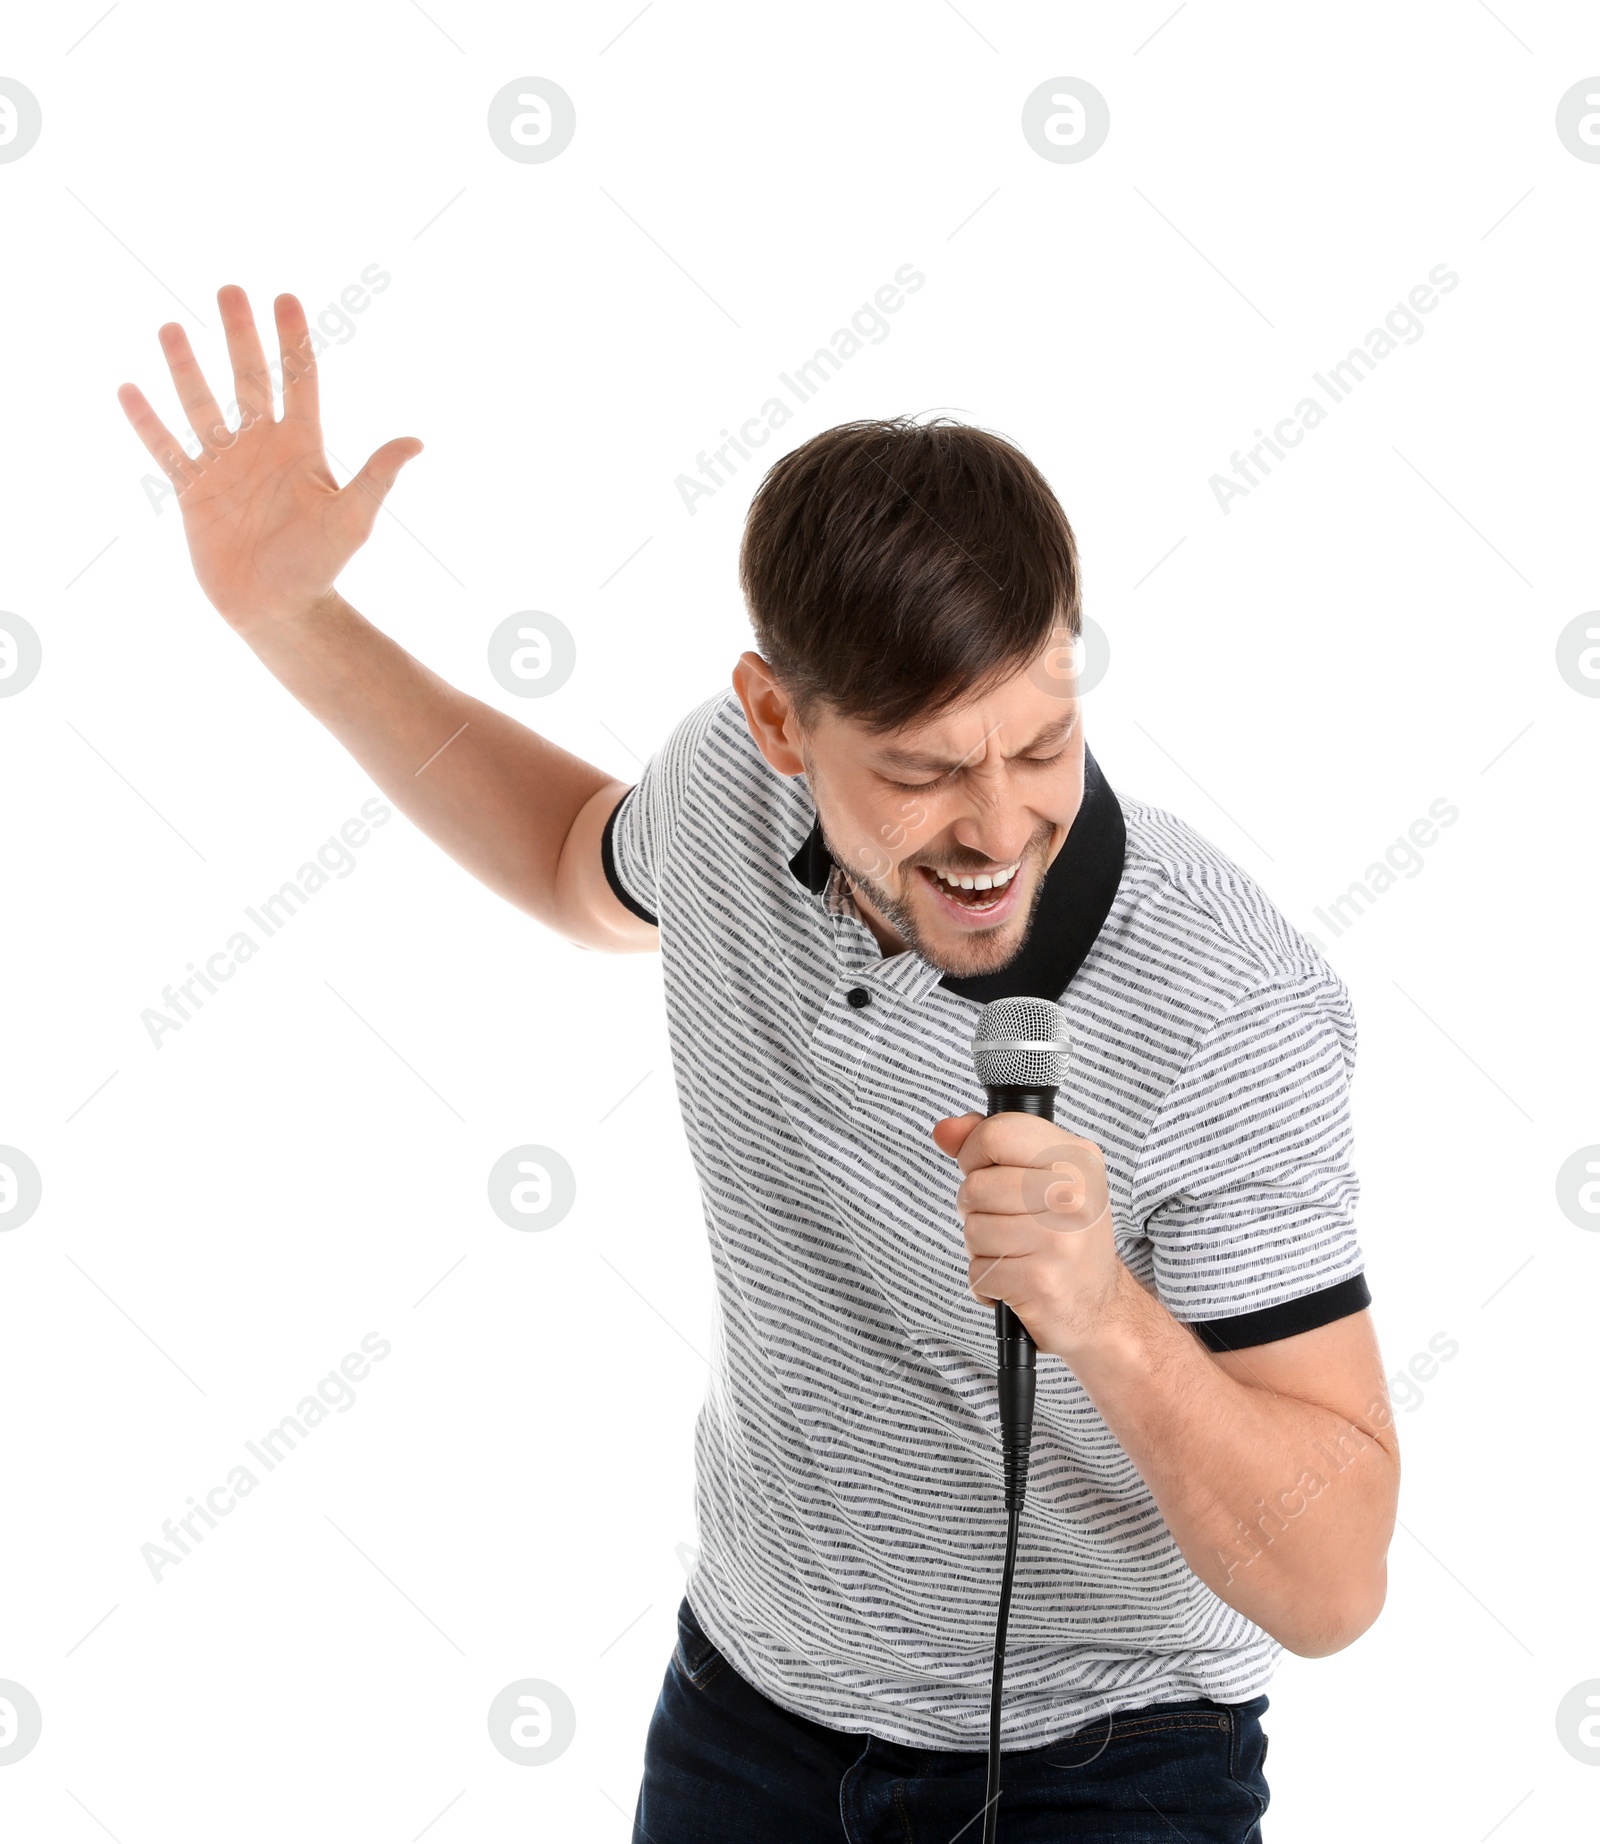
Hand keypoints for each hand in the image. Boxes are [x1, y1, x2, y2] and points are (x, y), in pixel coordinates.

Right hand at [117, 285, 421, 630]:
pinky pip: (166, 449)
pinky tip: (129, 388)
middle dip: (239, 336)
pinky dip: (147, 422)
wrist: (278, 608)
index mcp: (301, 447)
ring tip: (170, 327)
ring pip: (202, 405)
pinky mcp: (193, 491)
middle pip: (249, 379)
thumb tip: (417, 442)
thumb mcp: (353, 518)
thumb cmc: (320, 565)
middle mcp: (261, 448)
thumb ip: (377, 476)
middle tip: (228, 289)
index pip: (298, 381)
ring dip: (186, 367)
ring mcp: (225, 466)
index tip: (285, 298)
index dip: (292, 341)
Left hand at [932, 1110, 1131, 1363]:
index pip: (996, 1132)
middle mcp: (1074, 1195)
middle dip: (975, 1206)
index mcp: (1076, 1157)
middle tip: (1007, 1220)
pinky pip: (977, 1271)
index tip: (988, 1170)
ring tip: (1014, 1251)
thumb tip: (944, 1130)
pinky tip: (1016, 1279)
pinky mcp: (1040, 1281)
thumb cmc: (1062, 1232)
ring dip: (980, 1246)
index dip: (974, 1152)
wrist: (1098, 1305)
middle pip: (975, 1185)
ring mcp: (1059, 1240)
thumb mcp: (1041, 1174)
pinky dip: (986, 1281)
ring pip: (973, 1229)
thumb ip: (990, 1143)